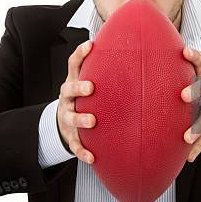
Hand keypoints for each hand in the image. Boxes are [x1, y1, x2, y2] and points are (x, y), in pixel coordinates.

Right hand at [57, 40, 96, 163]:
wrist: (65, 123)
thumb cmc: (85, 99)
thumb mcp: (89, 82)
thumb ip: (106, 71)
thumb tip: (135, 53)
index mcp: (74, 81)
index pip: (74, 64)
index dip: (81, 54)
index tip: (91, 45)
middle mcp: (68, 98)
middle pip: (68, 89)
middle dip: (78, 87)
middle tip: (90, 87)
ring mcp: (66, 116)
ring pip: (70, 117)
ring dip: (80, 119)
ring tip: (92, 121)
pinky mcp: (69, 135)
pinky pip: (74, 144)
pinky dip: (82, 151)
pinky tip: (92, 157)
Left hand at [180, 46, 200, 161]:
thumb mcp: (196, 73)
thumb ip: (179, 69)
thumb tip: (150, 60)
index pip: (200, 62)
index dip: (194, 56)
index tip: (185, 51)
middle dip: (196, 91)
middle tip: (183, 95)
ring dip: (199, 126)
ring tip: (187, 137)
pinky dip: (198, 147)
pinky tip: (190, 156)